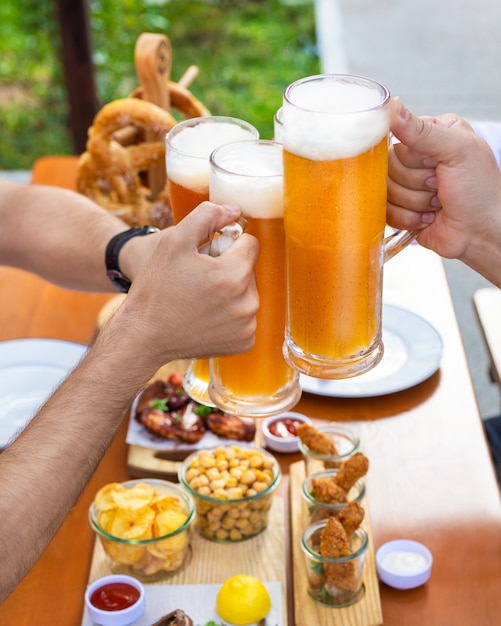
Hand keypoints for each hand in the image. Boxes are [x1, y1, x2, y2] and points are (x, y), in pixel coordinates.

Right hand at [109, 202, 259, 367]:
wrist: (143, 336)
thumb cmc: (156, 288)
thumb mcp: (174, 241)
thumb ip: (207, 216)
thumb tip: (234, 210)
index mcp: (235, 274)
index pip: (250, 243)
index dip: (227, 244)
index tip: (206, 256)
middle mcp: (248, 302)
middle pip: (249, 269)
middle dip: (229, 268)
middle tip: (199, 278)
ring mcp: (247, 326)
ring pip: (247, 293)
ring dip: (231, 291)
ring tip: (201, 297)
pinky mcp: (244, 343)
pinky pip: (245, 317)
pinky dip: (230, 314)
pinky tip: (207, 316)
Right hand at [388, 97, 500, 261]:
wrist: (480, 232)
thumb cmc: (479, 190)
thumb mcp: (458, 151)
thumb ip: (423, 130)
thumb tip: (392, 106)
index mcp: (433, 133)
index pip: (398, 138)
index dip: (414, 158)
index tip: (436, 165)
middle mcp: (418, 156)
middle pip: (388, 166)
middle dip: (415, 182)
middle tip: (439, 186)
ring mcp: (407, 183)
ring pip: (385, 190)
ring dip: (415, 202)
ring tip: (437, 203)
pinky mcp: (400, 207)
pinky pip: (385, 211)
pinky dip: (409, 218)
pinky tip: (428, 217)